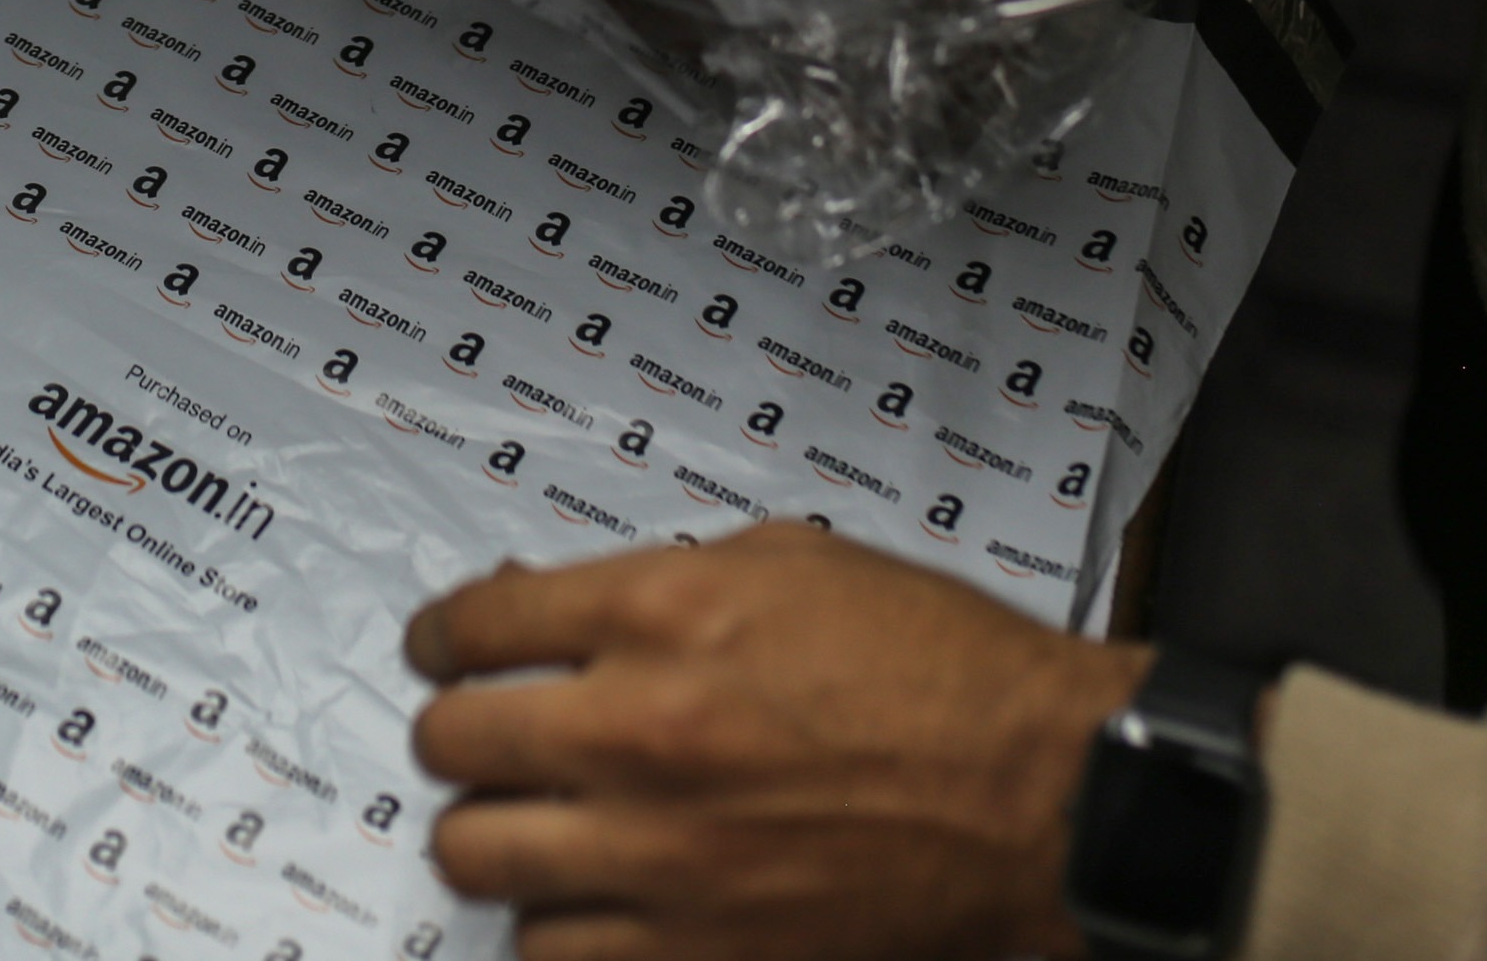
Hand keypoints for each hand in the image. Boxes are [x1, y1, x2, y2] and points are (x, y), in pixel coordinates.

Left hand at [404, 523, 1148, 960]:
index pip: (477, 621)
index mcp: (661, 612)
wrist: (1043, 795)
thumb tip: (556, 609)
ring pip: (475, 855)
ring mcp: (659, 854)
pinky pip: (549, 953)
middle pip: (452, 739)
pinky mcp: (695, 953)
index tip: (442, 647)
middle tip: (482, 735)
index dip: (443, 633)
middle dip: (458, 730)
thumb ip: (662, 579)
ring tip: (528, 822)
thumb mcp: (793, 564)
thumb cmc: (941, 671)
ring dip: (493, 832)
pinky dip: (555, 927)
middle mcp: (637, 730)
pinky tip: (588, 900)